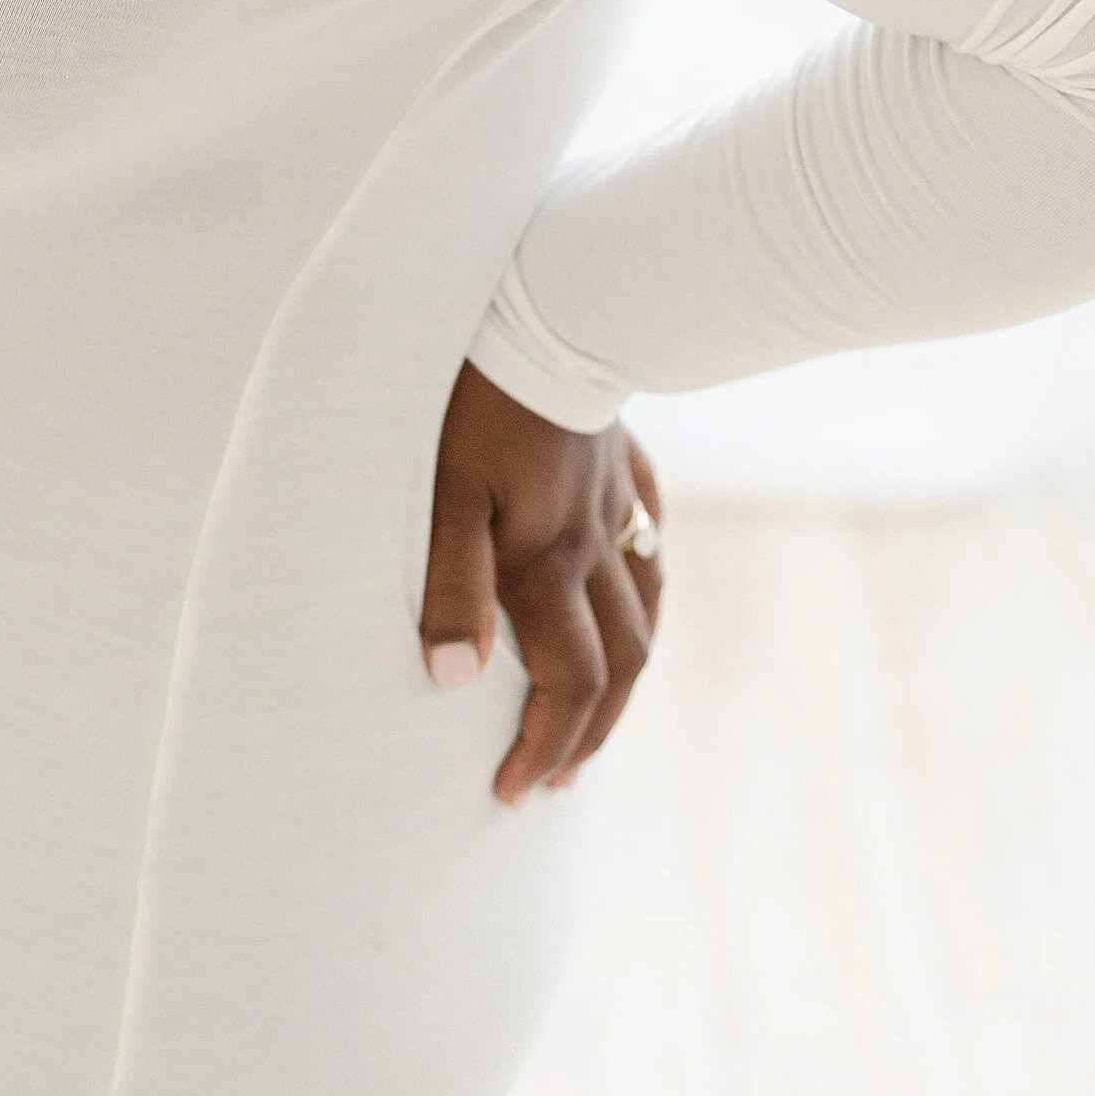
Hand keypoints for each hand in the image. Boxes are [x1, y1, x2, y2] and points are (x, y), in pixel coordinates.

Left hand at [419, 363, 663, 804]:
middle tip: (554, 780)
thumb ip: (451, 586)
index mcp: (548, 563)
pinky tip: (631, 598)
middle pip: (618, 666)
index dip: (545, 745)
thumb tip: (452, 682)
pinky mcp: (628, 464)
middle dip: (589, 735)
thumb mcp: (442, 490)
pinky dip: (646, 591)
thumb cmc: (476, 399)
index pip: (566, 683)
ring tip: (596, 714)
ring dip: (624, 676)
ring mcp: (619, 506)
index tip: (514, 790)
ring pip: (645, 612)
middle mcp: (595, 547)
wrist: (546, 305)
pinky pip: (652, 543)